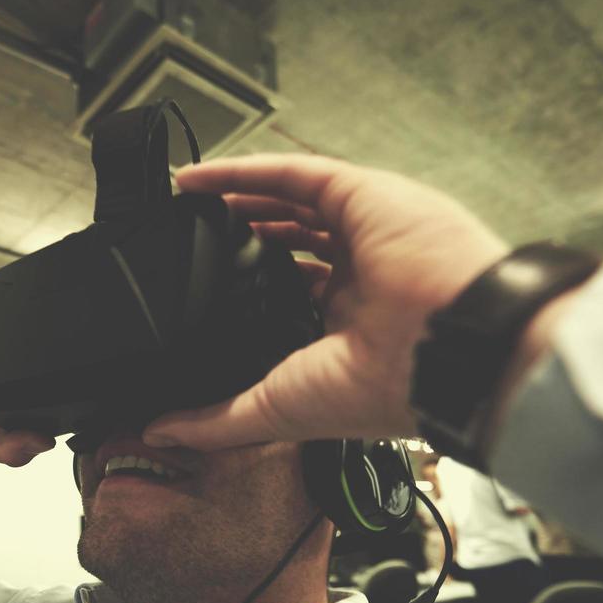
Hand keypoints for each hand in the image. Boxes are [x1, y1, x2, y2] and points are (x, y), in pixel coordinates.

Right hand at [0, 276, 55, 470]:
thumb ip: (7, 447)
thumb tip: (44, 444)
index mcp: (24, 395)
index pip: (53, 377)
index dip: (65, 365)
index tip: (73, 353)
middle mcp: (12, 369)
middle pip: (35, 341)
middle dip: (42, 326)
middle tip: (46, 313)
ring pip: (6, 319)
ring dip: (10, 303)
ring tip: (11, 292)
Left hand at [142, 153, 508, 450]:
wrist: (443, 350)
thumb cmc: (383, 388)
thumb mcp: (279, 409)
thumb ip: (217, 420)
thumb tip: (158, 430)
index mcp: (351, 324)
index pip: (292, 294)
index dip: (246, 288)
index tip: (199, 292)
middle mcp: (360, 273)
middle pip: (289, 241)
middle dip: (240, 238)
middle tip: (187, 241)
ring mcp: (364, 230)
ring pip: (289, 202)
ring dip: (236, 200)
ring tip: (185, 204)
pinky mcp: (362, 194)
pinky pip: (293, 171)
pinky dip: (242, 171)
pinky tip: (195, 179)